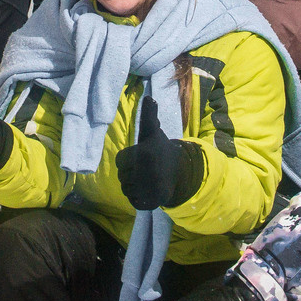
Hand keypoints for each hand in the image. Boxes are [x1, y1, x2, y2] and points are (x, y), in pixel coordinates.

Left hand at [114, 91, 204, 211]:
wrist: (180, 172)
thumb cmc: (160, 150)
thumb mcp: (153, 132)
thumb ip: (148, 116)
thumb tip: (149, 98)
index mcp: (143, 153)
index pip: (120, 160)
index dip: (128, 159)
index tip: (141, 157)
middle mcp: (144, 172)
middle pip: (121, 175)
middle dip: (130, 172)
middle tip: (146, 168)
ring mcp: (147, 189)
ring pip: (126, 188)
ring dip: (133, 185)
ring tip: (148, 179)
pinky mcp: (148, 203)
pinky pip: (132, 200)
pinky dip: (138, 197)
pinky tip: (149, 190)